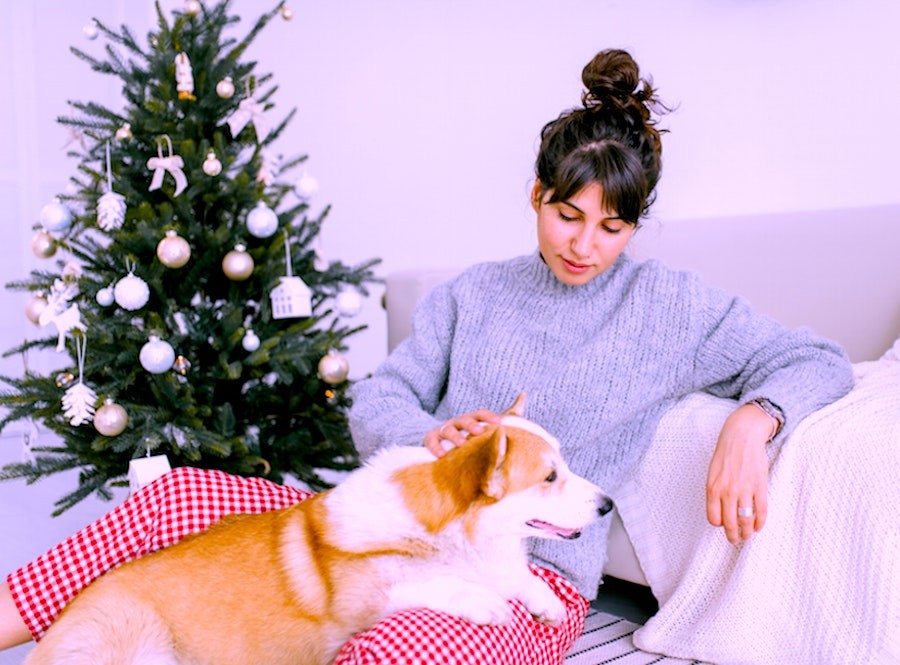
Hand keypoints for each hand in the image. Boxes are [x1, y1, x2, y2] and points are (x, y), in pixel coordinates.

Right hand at [424, 410, 500, 456]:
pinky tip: (441, 455)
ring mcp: (442, 430)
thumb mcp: (477, 436)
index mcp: (469, 421)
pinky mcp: (430, 438)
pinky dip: (436, 447)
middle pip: (465, 420)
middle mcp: (456, 423)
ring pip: (448, 429)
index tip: (499, 422)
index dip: (489, 416)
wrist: (438, 447)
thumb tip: (520, 407)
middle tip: (480, 431)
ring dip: (455, 436)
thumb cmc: (464, 442)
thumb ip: (496, 429)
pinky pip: (432, 441)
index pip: (479, 414)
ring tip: (461, 444)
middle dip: (472, 425)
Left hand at [706, 404, 772, 544]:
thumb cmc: (725, 454)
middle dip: (733, 535)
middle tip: (735, 540)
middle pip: (729, 523)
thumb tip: (720, 512)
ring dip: (746, 533)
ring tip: (747, 536)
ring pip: (745, 521)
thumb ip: (715, 492)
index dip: (719, 525)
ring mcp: (744, 490)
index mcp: (712, 489)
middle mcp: (727, 492)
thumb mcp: (712, 473)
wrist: (741, 436)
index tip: (724, 526)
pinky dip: (760, 522)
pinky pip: (760, 511)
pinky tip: (758, 527)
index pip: (714, 518)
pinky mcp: (759, 487)